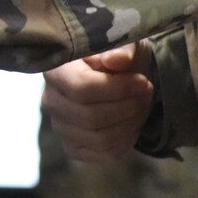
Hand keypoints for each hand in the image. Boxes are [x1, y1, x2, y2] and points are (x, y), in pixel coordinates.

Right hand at [42, 43, 155, 163]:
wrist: (116, 75)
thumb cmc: (118, 56)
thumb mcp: (122, 42)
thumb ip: (120, 48)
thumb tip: (117, 60)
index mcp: (56, 70)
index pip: (81, 89)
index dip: (117, 89)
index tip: (143, 81)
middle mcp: (50, 100)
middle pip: (90, 117)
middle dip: (128, 107)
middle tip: (147, 93)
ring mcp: (60, 127)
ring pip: (99, 139)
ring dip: (130, 124)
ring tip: (142, 106)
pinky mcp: (73, 147)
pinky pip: (103, 155)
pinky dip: (125, 142)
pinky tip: (133, 124)